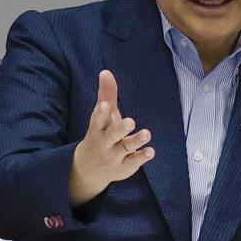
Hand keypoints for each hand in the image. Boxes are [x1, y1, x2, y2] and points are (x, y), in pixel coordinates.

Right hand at [69, 70, 154, 206]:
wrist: (89, 168)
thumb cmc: (100, 134)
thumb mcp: (102, 115)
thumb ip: (107, 94)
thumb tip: (105, 71)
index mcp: (98, 128)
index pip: (98, 120)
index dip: (101, 113)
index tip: (105, 105)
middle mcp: (105, 142)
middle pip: (112, 135)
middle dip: (121, 128)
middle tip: (130, 121)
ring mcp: (114, 155)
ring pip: (125, 148)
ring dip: (136, 141)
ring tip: (147, 133)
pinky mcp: (124, 166)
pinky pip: (133, 162)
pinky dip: (141, 156)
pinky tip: (151, 151)